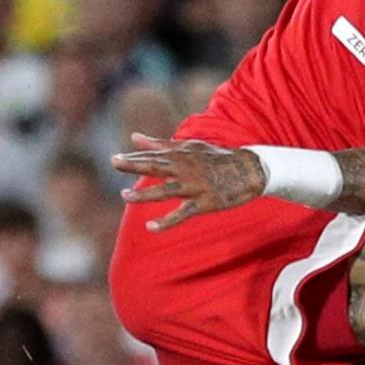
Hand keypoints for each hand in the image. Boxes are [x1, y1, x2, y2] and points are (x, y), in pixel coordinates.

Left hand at [111, 132, 268, 233]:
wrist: (250, 170)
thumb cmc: (217, 157)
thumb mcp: (189, 147)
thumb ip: (159, 144)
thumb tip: (133, 137)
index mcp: (182, 155)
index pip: (154, 155)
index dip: (134, 158)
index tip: (114, 159)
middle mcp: (186, 168)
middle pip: (157, 166)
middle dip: (135, 164)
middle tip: (114, 162)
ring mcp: (195, 186)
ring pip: (166, 190)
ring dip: (145, 193)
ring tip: (125, 196)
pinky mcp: (204, 203)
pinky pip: (182, 214)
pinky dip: (167, 221)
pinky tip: (150, 227)